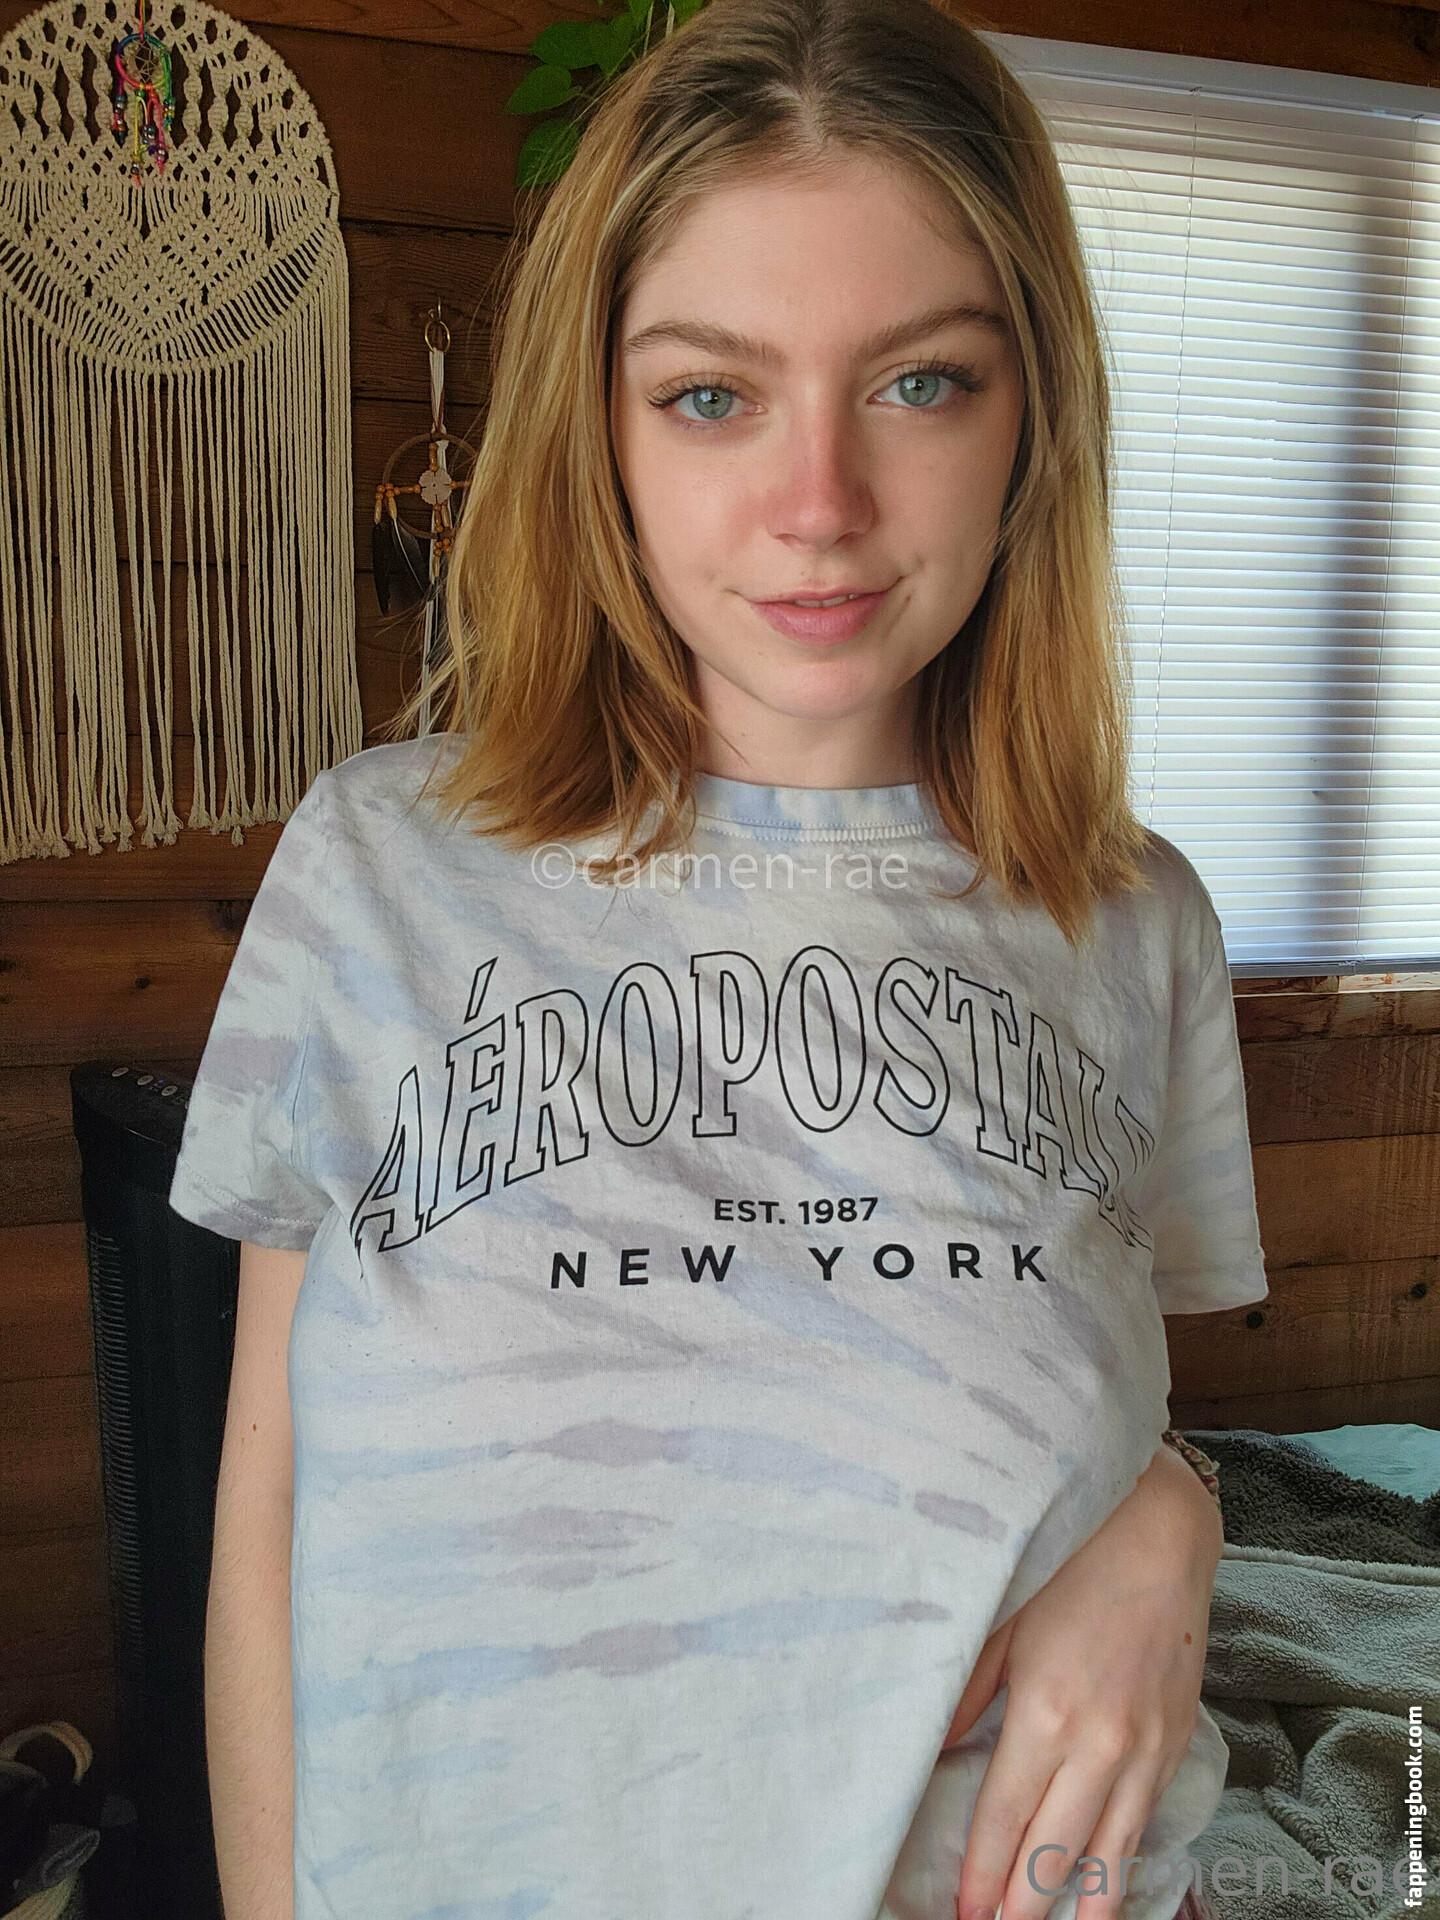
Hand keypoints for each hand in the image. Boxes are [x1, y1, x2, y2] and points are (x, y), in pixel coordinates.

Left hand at [944, 1442, 1222, 1919]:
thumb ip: (965, 1690)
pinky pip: (1146, 1823)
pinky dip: (1126, 1865)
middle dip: (1022, 1907)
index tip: (961, 1915)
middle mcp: (1100, 1746)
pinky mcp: (1175, 1745)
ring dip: (1083, 1909)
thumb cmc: (1070, 1566)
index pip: (1004, 1820)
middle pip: (1056, 1855)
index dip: (980, 1876)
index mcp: (1046, 1714)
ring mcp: (1145, 1751)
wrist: (1161, 1535)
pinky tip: (1109, 1889)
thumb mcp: (1002, 1621)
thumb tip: (930, 1747)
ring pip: (1112, 1856)